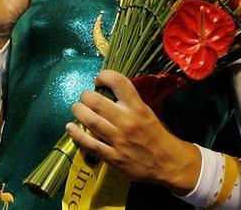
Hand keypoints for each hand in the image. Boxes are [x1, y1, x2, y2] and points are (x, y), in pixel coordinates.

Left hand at [67, 70, 200, 193]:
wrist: (170, 164)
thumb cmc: (157, 135)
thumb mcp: (148, 113)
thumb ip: (129, 102)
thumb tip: (107, 89)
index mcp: (138, 108)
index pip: (118, 81)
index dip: (103, 76)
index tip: (99, 81)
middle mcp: (127, 121)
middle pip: (95, 101)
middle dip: (85, 96)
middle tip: (86, 99)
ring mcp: (118, 140)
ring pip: (89, 120)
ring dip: (78, 111)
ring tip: (78, 110)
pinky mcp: (112, 156)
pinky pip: (88, 143)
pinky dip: (76, 133)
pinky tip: (70, 127)